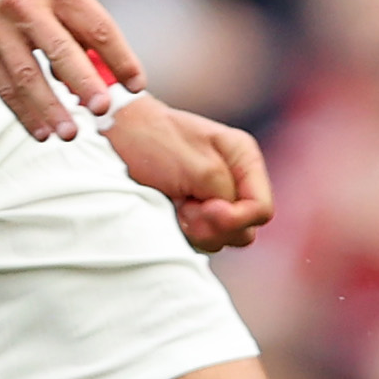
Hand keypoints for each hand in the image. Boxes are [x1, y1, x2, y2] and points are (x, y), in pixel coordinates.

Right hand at [0, 0, 143, 140]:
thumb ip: (82, 23)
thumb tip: (99, 75)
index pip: (96, 27)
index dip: (120, 58)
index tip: (136, 85)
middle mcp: (28, 5)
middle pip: (60, 50)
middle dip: (83, 83)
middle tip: (102, 109)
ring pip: (26, 74)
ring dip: (49, 108)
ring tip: (70, 133)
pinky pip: (0, 84)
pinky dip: (22, 111)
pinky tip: (41, 132)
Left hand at [104, 91, 273, 251]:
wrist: (116, 137)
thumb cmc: (153, 141)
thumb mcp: (196, 164)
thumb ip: (223, 193)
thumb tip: (229, 221)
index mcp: (243, 158)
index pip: (262, 209)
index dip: (236, 218)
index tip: (205, 208)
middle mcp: (235, 181)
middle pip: (245, 230)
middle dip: (215, 227)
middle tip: (185, 208)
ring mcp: (215, 200)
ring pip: (224, 239)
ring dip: (198, 232)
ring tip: (175, 206)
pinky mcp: (195, 215)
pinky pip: (202, 241)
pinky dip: (186, 235)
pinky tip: (170, 214)